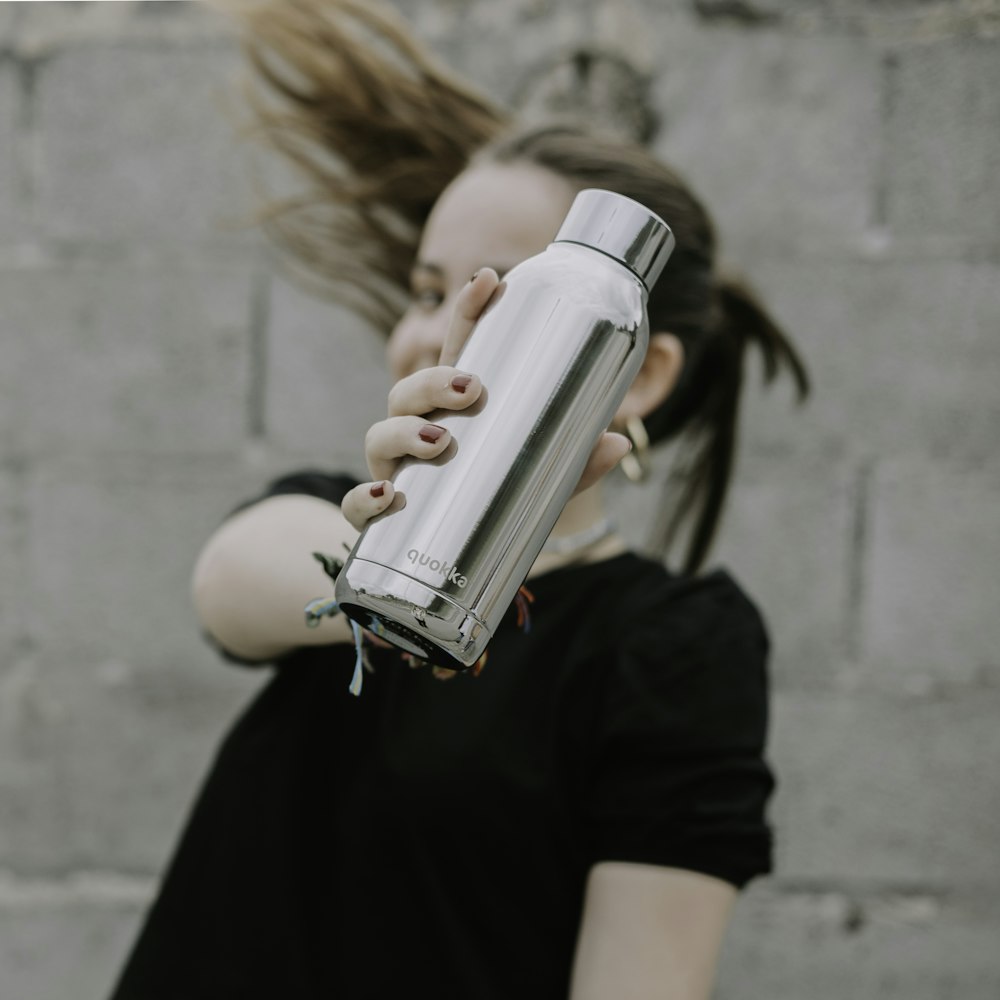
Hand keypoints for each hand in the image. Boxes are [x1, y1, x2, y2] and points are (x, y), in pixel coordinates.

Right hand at [341, 269, 630, 531]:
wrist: (464, 561)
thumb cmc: (500, 502)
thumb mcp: (547, 480)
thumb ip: (578, 462)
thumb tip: (620, 442)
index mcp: (455, 411)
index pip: (457, 352)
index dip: (468, 312)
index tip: (489, 280)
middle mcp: (416, 432)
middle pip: (410, 389)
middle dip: (434, 380)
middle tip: (472, 388)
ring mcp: (392, 471)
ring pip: (379, 435)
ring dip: (403, 432)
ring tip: (439, 440)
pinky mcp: (377, 517)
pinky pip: (356, 505)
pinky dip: (364, 499)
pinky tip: (388, 497)